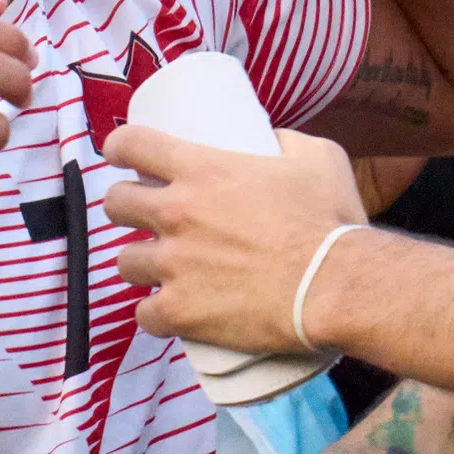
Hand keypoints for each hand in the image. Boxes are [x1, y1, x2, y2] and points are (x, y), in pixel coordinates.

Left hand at [104, 127, 363, 351]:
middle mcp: (176, 213)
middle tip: (150, 217)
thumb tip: (272, 139)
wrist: (338, 287)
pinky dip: (156, 313)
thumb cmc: (331, 221)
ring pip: (124, 262)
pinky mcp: (179, 312)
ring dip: (142, 264)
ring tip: (165, 269)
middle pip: (115, 203)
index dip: (120, 146)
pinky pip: (144, 314)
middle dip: (127, 207)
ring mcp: (173, 266)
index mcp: (201, 169)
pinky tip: (171, 311)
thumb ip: (287, 142)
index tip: (123, 155)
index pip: (131, 144)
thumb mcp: (318, 157)